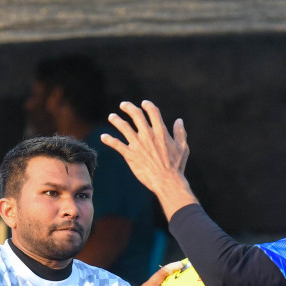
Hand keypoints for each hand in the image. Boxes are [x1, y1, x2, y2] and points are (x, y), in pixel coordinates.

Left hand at [100, 101, 197, 217]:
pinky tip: (103, 137)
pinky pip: (116, 145)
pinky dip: (109, 140)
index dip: (147, 106)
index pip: (152, 112)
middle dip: (128, 107)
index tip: (143, 104)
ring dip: (116, 120)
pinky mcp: (130, 155)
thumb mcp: (183, 148)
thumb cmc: (176, 166)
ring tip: (112, 117)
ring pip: (123, 127)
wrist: (167, 181)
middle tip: (123, 105)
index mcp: (161, 132)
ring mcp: (138, 144)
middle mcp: (148, 135)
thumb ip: (180, 133)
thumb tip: (179, 121)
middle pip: (136, 115)